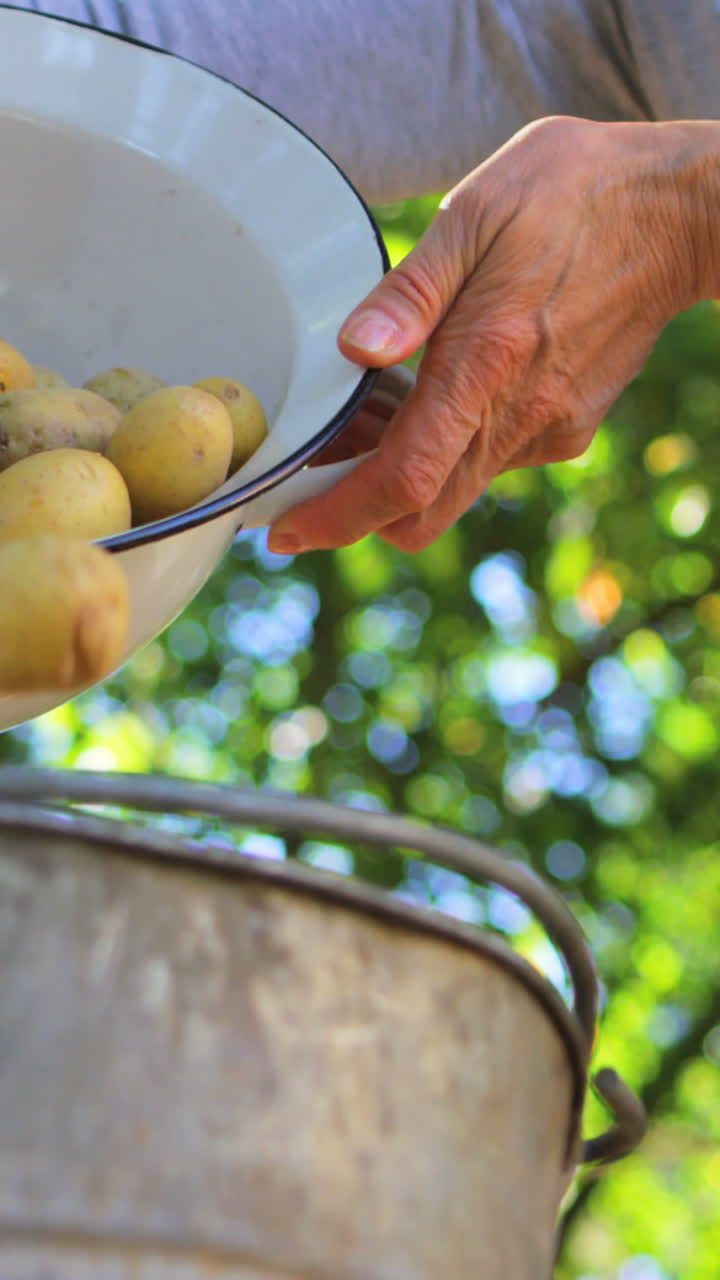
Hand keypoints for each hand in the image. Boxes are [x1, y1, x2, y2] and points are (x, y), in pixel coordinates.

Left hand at [268, 115, 716, 554]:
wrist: (679, 214)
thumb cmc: (576, 194)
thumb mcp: (479, 212)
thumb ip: (412, 290)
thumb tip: (353, 349)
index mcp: (488, 362)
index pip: (402, 480)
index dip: (337, 516)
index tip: (286, 530)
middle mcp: (521, 416)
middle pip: (422, 511)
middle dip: (355, 509)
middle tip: (310, 473)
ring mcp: (549, 429)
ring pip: (452, 488)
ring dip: (399, 472)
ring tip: (364, 411)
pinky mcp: (567, 428)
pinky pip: (488, 461)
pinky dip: (445, 448)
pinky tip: (430, 392)